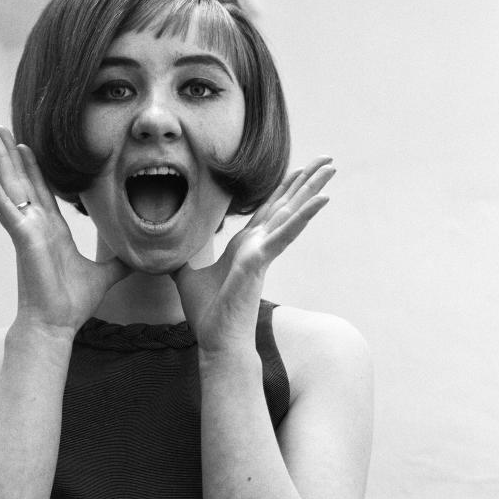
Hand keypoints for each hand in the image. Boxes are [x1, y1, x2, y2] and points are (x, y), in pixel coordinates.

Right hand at [0, 126, 128, 335]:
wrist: (56, 324)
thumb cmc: (71, 304)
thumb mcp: (104, 276)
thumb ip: (118, 263)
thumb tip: (138, 258)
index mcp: (52, 230)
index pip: (41, 191)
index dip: (33, 167)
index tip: (26, 145)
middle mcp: (35, 225)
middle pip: (21, 180)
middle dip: (10, 154)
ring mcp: (26, 228)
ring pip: (9, 186)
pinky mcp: (21, 236)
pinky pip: (4, 206)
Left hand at [173, 157, 335, 353]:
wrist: (217, 340)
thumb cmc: (207, 314)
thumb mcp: (186, 276)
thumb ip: (182, 258)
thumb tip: (166, 248)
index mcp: (245, 246)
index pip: (268, 210)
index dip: (283, 189)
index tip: (298, 169)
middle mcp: (258, 246)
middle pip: (285, 205)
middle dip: (305, 180)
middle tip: (328, 158)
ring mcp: (262, 252)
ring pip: (291, 213)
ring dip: (312, 190)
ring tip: (332, 167)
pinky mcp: (260, 261)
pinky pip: (285, 234)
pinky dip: (303, 216)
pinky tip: (322, 200)